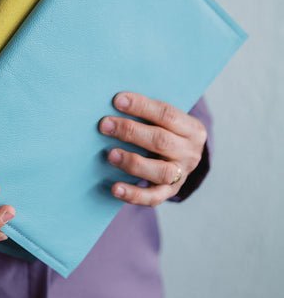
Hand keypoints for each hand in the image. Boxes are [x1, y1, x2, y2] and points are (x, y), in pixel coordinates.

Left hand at [99, 92, 206, 206]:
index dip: (141, 106)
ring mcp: (182, 175)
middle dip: (131, 132)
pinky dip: (133, 194)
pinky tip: (115, 189)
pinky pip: (153, 197)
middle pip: (161, 141)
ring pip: (160, 171)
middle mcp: (190, 153)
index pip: (167, 114)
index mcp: (192, 129)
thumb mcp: (167, 120)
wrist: (184, 158)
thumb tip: (115, 101)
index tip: (117, 100)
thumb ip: (148, 112)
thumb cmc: (166, 131)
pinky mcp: (170, 192)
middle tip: (105, 125)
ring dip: (133, 162)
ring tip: (110, 155)